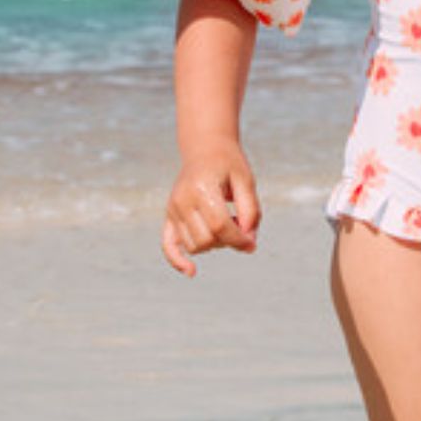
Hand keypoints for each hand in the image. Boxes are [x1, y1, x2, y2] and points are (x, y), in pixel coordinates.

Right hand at [161, 138, 261, 276]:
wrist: (206, 148)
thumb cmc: (229, 163)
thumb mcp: (245, 180)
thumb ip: (250, 209)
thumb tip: (249, 241)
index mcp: (202, 187)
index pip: (220, 226)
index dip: (239, 239)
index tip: (252, 243)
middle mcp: (183, 199)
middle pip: (207, 239)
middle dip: (228, 240)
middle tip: (241, 224)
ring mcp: (173, 208)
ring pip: (194, 245)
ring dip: (214, 244)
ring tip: (226, 223)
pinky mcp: (169, 215)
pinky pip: (168, 244)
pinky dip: (177, 260)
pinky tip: (192, 272)